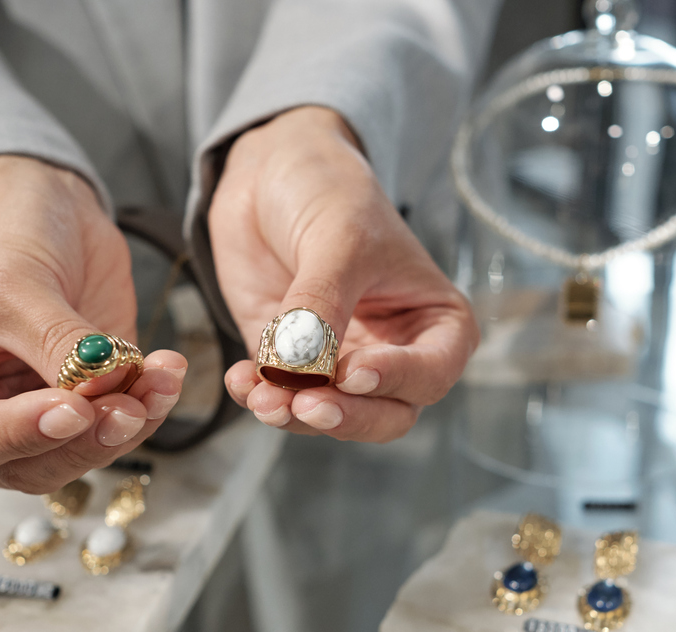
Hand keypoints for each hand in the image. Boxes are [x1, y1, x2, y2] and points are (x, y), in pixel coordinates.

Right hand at [0, 155, 186, 492]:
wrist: (44, 208)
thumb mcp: (15, 285)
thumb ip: (56, 347)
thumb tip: (99, 391)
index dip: (23, 434)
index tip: (71, 410)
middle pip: (35, 464)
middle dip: (89, 438)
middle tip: (129, 405)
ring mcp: (38, 420)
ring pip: (87, 452)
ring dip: (132, 422)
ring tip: (160, 378)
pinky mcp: (90, 405)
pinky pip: (123, 424)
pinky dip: (151, 404)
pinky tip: (167, 372)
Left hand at [209, 107, 478, 442]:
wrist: (270, 172)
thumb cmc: (329, 192)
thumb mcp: (339, 240)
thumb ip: (324, 304)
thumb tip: (304, 364)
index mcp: (434, 322)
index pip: (432, 373)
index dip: (397, 380)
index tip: (353, 371)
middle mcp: (395, 353)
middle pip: (387, 414)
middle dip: (345, 415)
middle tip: (306, 404)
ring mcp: (341, 362)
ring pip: (331, 415)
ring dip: (295, 414)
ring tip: (262, 396)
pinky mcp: (290, 366)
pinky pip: (281, 398)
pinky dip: (260, 397)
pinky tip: (240, 381)